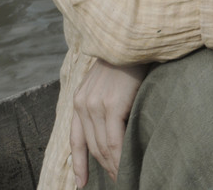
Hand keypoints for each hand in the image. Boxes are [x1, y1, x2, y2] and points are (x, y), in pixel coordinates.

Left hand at [70, 59, 147, 186]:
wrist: (135, 37)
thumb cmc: (131, 58)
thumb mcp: (112, 81)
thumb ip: (110, 100)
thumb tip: (120, 120)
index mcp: (81, 99)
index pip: (77, 139)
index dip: (79, 165)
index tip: (80, 184)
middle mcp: (83, 104)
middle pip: (93, 147)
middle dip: (104, 167)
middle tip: (118, 180)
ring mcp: (95, 106)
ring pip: (103, 147)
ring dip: (114, 166)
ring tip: (125, 178)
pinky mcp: (110, 106)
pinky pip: (114, 141)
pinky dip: (119, 158)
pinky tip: (126, 167)